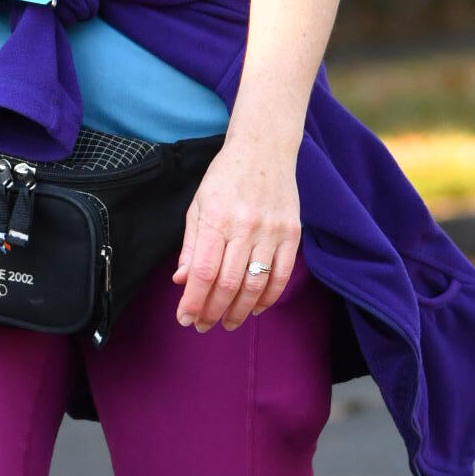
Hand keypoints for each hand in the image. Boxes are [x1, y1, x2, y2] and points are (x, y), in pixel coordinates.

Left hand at [172, 129, 301, 332]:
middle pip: (229, 283)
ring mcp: (273, 231)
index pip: (204, 272)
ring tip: (227, 323)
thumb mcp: (198, 206)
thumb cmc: (225, 178)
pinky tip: (255, 308)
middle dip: (213, 311)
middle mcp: (246, 226)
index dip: (194, 301)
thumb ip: (192, 245)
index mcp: (217, 218)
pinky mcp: (292, 234)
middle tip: (203, 325)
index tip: (185, 318)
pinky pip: (282, 275)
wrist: (264, 150)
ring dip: (240, 310)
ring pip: (256, 284)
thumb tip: (182, 281)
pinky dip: (268, 297)